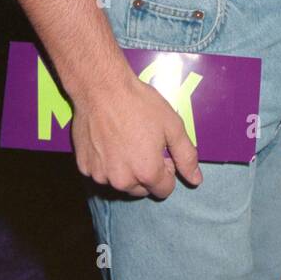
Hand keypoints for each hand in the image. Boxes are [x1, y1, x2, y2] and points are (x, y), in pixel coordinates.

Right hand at [71, 72, 202, 198]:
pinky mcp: (84, 167)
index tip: (162, 152)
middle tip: (144, 145)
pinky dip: (106, 163)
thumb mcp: (173, 126)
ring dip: (126, 170)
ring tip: (125, 141)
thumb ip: (186, 156)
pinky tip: (108, 141)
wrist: (101, 89)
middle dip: (146, 173)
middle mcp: (122, 181)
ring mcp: (100, 175)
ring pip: (120, 182)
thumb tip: (196, 180)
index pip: (164, 190)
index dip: (168, 171)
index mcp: (147, 173)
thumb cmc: (139, 105)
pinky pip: (101, 173)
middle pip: (142, 189)